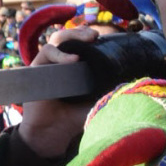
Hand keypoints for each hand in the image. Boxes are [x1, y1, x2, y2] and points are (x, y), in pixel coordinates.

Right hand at [18, 26, 99, 157]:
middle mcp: (61, 63)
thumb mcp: (96, 103)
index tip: (104, 39)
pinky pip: (47, 52)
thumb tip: (128, 84)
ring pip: (58, 40)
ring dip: (72, 36)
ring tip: (87, 40)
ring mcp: (49, 64)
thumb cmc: (74, 118)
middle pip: (70, 38)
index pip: (82, 46)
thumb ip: (108, 93)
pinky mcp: (37, 68)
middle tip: (95, 34)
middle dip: (82, 33)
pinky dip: (60, 54)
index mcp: (76, 68)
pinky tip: (73, 60)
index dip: (90, 39)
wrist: (53, 133)